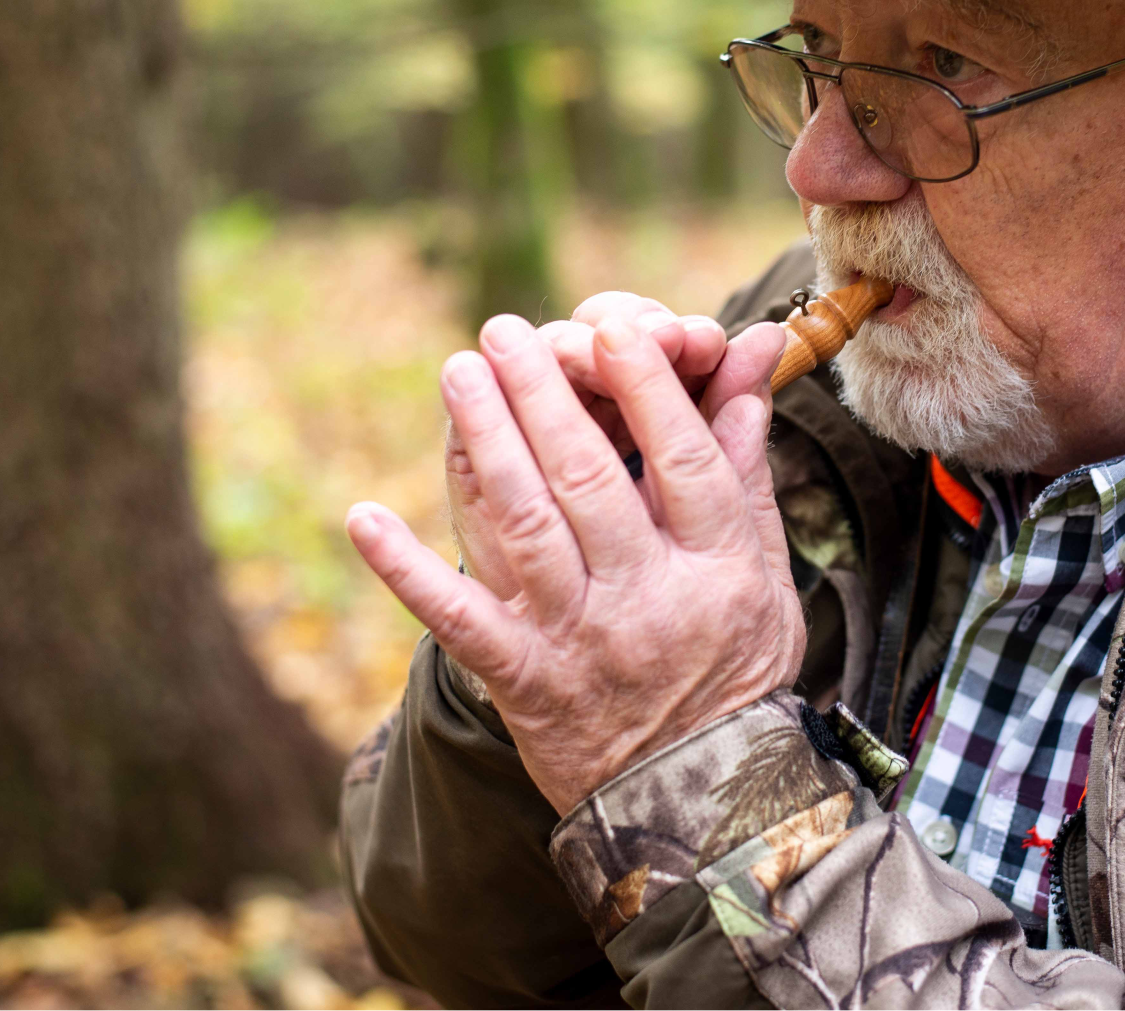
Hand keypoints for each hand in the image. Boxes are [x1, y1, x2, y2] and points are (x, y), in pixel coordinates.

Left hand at [348, 313, 799, 813]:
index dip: (645, 388)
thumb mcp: (762, 570)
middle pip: (589, 478)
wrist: (693, 798)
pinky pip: (456, 620)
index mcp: (717, 568)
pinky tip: (362, 517)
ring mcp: (579, 640)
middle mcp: (647, 599)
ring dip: (485, 441)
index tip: (611, 326)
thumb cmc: (733, 664)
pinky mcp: (521, 680)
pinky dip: (405, 570)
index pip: (682, 459)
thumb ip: (745, 466)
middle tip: (507, 331)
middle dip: (543, 394)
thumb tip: (747, 361)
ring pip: (524, 525)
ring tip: (460, 371)